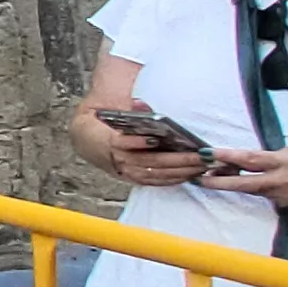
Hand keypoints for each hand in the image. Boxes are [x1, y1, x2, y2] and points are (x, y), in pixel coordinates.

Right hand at [86, 102, 209, 187]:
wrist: (85, 141)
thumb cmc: (102, 124)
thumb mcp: (108, 112)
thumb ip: (126, 108)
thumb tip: (141, 105)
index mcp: (108, 141)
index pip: (123, 143)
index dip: (138, 143)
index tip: (155, 139)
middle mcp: (118, 160)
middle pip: (150, 161)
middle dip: (178, 159)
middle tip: (201, 155)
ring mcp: (126, 171)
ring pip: (156, 174)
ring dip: (181, 171)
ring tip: (203, 166)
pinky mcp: (133, 178)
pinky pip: (156, 182)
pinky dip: (173, 179)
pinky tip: (190, 175)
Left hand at [199, 147, 287, 209]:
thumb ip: (276, 158)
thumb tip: (255, 161)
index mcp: (286, 162)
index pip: (250, 159)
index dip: (227, 157)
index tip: (208, 154)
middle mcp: (284, 182)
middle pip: (245, 183)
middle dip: (220, 182)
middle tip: (201, 178)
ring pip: (256, 191)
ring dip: (239, 184)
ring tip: (220, 176)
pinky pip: (272, 197)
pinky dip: (261, 190)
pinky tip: (255, 184)